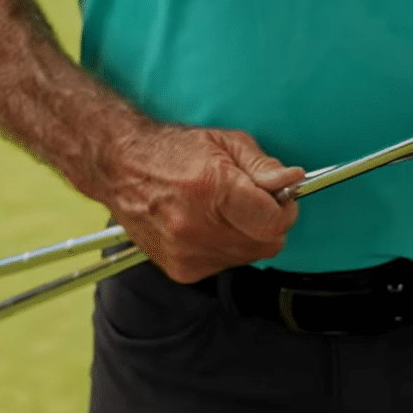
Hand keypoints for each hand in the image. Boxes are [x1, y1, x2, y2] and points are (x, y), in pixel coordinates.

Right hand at [96, 125, 304, 281]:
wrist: (121, 168)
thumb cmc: (173, 151)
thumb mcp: (227, 143)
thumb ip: (264, 166)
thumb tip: (292, 181)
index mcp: (213, 190)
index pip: (273, 222)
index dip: (285, 210)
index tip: (280, 199)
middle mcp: (197, 227)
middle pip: (266, 244)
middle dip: (269, 223)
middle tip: (253, 202)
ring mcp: (186, 253)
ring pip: (248, 257)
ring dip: (248, 237)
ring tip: (224, 211)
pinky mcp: (180, 269)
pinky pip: (225, 265)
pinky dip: (226, 248)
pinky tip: (209, 225)